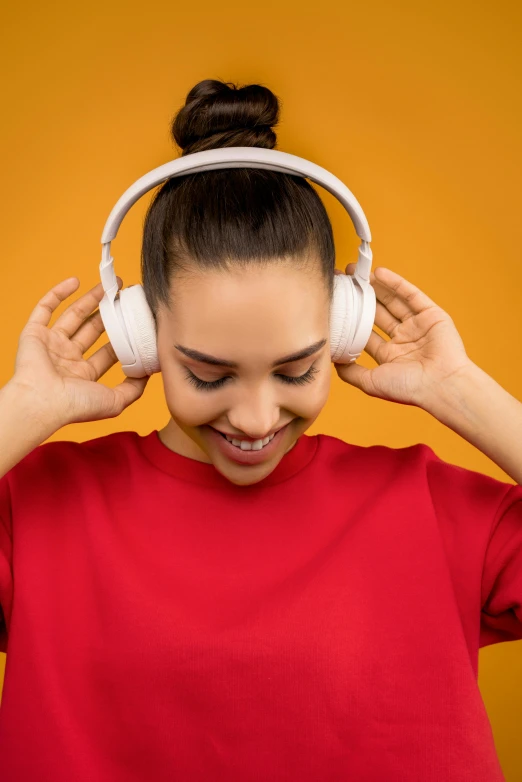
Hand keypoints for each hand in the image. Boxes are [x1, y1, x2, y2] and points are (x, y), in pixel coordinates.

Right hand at [11, 276, 149, 428]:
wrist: (42, 402)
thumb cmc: (76, 406)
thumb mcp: (115, 401)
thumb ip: (134, 389)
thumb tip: (148, 373)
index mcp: (84, 376)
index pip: (107, 352)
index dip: (122, 336)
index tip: (136, 321)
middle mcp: (67, 360)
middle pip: (92, 330)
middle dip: (108, 313)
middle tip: (123, 297)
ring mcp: (51, 345)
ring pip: (73, 316)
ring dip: (90, 299)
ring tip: (109, 286)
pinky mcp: (34, 334)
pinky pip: (45, 309)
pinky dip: (58, 294)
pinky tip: (76, 281)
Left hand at [334, 264, 472, 407]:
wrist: (441, 385)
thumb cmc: (408, 388)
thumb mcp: (371, 383)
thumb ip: (351, 372)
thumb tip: (333, 361)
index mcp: (390, 355)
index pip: (366, 332)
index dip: (351, 318)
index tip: (335, 305)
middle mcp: (403, 339)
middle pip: (378, 313)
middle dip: (361, 298)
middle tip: (344, 281)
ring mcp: (418, 326)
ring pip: (393, 301)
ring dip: (375, 286)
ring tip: (356, 272)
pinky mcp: (432, 315)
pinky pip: (411, 295)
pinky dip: (396, 283)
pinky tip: (379, 273)